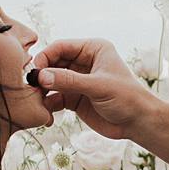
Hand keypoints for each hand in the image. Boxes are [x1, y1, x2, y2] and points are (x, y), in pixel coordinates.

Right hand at [33, 38, 155, 139]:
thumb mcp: (98, 86)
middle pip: (53, 63)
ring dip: (42, 90)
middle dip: (41, 75)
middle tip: (30, 87)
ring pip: (51, 81)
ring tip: (35, 100)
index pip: (61, 47)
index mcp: (93, 49)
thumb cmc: (127, 98)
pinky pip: (54, 98)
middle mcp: (83, 62)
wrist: (138, 123)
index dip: (46, 56)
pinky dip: (47, 104)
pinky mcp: (74, 98)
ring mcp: (77, 81)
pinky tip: (45, 112)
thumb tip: (42, 76)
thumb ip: (69, 81)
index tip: (35, 70)